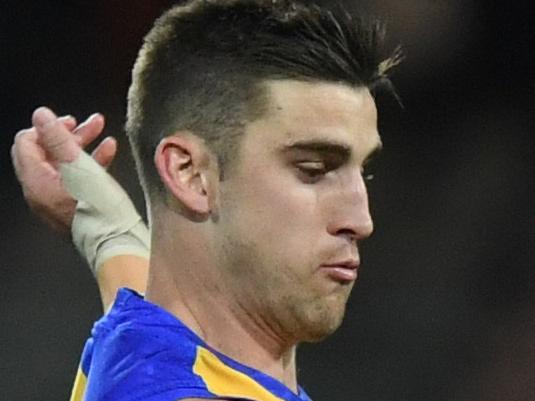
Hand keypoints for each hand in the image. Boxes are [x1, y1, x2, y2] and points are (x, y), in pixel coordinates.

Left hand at [11, 107, 116, 234]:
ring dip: (82, 146)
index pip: (26, 142)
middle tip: (86, 124)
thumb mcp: (78, 166)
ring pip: (63, 164)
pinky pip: (75, 179)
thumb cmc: (99, 209)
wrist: (116, 242)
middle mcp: (40, 192)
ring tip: (102, 133)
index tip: (69, 122)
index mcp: (36, 181)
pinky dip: (90, 163)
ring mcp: (56, 201)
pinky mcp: (73, 207)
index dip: (47, 127)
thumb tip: (41, 116)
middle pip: (45, 152)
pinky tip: (108, 153)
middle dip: (68, 134)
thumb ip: (57, 138)